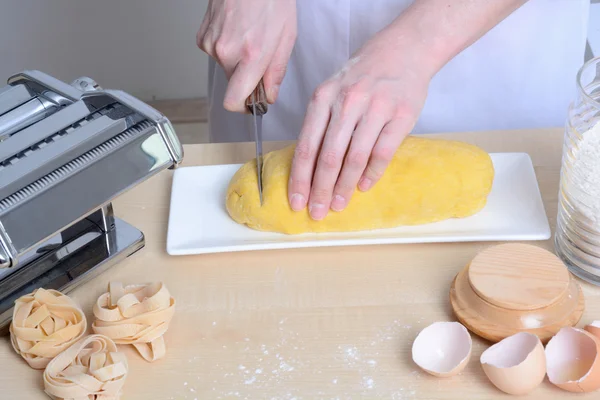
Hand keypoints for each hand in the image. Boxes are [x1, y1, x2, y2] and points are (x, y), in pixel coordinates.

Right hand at [197, 0, 296, 111]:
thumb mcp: (287, 36)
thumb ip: (277, 71)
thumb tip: (269, 96)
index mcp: (251, 55)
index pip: (234, 101)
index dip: (244, 107)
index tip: (252, 104)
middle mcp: (227, 52)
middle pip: (233, 85)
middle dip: (247, 79)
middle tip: (260, 58)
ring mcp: (212, 44)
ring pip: (225, 68)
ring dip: (237, 60)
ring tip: (249, 37)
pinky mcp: (203, 37)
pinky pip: (216, 54)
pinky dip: (227, 48)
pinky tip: (237, 31)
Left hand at [287, 37, 431, 220]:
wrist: (403, 50)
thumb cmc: (362, 76)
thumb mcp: (333, 90)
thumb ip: (321, 123)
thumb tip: (309, 167)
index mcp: (323, 98)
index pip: (306, 146)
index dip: (300, 178)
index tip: (296, 201)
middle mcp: (346, 102)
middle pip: (328, 156)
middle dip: (319, 189)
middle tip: (317, 212)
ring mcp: (375, 108)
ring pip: (355, 158)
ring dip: (344, 187)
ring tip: (338, 205)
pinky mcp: (400, 116)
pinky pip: (382, 152)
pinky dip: (372, 174)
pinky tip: (364, 187)